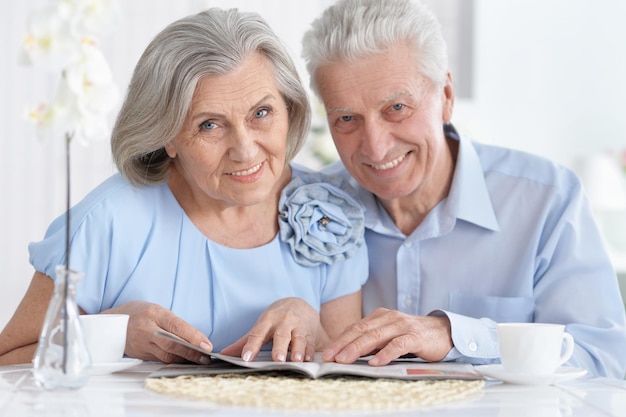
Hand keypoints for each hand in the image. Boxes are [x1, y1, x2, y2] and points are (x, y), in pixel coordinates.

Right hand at [103, 301, 211, 363]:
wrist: (112, 324)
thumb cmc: (139, 313)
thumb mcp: (157, 310)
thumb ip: (174, 323)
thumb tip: (195, 338)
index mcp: (154, 314)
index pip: (177, 326)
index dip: (194, 337)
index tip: (207, 345)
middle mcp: (147, 330)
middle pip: (172, 345)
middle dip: (192, 353)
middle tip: (206, 358)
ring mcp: (143, 345)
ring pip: (167, 356)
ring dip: (185, 360)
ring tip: (200, 361)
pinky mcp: (141, 356)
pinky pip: (161, 360)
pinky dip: (174, 361)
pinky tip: (185, 362)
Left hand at [221, 297, 323, 362]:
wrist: (300, 304)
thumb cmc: (276, 319)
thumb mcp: (261, 326)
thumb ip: (245, 341)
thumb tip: (224, 354)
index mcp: (268, 321)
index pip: (258, 334)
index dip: (252, 346)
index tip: (246, 358)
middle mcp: (284, 322)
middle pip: (281, 335)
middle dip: (280, 347)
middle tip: (277, 359)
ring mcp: (298, 327)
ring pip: (299, 338)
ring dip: (298, 349)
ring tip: (297, 360)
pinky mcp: (311, 333)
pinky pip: (311, 342)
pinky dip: (310, 351)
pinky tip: (309, 359)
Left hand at [321, 308, 452, 365]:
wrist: (443, 332)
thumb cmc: (412, 336)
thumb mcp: (389, 335)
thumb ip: (372, 341)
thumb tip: (347, 352)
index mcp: (380, 316)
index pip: (355, 327)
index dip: (340, 340)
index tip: (326, 353)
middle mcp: (389, 318)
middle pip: (361, 331)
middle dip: (343, 344)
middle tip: (329, 357)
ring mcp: (402, 326)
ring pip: (375, 336)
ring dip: (357, 348)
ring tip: (344, 359)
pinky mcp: (415, 337)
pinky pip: (397, 345)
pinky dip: (385, 354)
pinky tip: (375, 363)